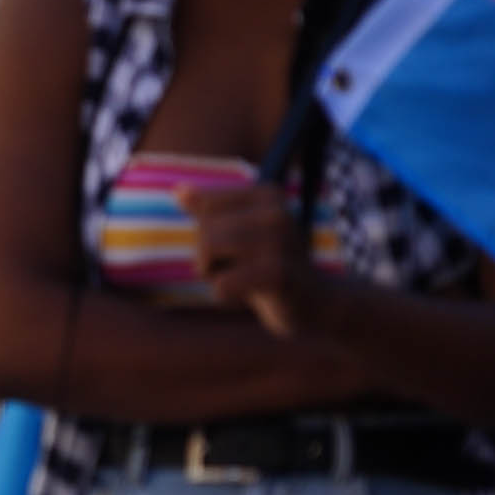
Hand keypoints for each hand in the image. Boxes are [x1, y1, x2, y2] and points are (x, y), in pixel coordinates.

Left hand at [178, 182, 330, 337]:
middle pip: (205, 231)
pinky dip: (226, 296)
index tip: (240, 247)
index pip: (205, 207)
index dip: (209, 233)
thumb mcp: (242, 231)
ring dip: (215, 275)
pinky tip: (253, 295)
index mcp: (268, 194)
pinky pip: (221, 285)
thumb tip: (178, 191)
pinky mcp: (278, 274)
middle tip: (242, 269)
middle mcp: (277, 212)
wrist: (317, 303)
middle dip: (210, 258)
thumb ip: (211, 210)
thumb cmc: (270, 264)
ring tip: (245, 280)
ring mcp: (280, 242)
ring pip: (207, 252)